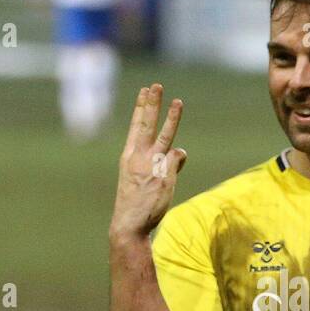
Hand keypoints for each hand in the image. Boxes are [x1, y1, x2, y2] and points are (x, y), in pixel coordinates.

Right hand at [110, 84, 185, 241]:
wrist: (130, 224)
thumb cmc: (135, 202)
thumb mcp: (141, 178)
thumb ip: (161, 162)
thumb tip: (180, 152)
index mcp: (129, 156)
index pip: (136, 126)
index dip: (141, 108)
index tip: (144, 91)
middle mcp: (139, 157)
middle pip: (147, 125)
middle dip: (152, 104)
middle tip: (156, 86)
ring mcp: (153, 165)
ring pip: (165, 136)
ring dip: (172, 118)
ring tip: (178, 102)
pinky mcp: (165, 174)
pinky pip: (178, 158)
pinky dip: (178, 160)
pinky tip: (172, 169)